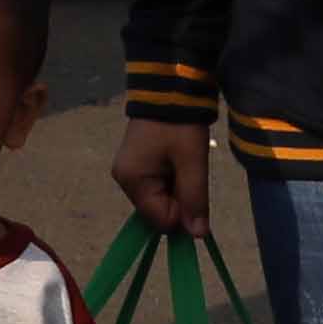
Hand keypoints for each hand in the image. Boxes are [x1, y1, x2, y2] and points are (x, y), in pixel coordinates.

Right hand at [109, 115, 214, 239]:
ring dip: (178, 189)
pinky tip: (178, 161)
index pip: (161, 220)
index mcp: (132, 181)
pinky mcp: (137, 165)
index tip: (196, 188)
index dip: (184, 212)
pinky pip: (157, 186)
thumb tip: (197, 236)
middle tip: (191, 170)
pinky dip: (172, 180)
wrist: (169, 87)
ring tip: (184, 161)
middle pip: (159, 211)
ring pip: (160, 199)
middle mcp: (124, 180)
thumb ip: (194, 199)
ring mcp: (129, 172)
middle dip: (180, 199)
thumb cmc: (180, 124)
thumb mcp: (192, 161)